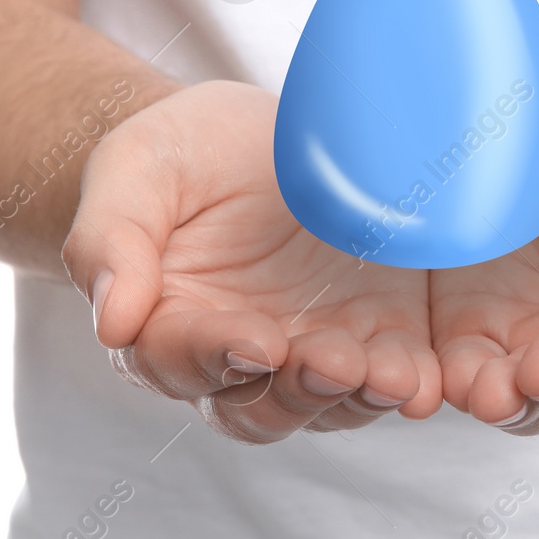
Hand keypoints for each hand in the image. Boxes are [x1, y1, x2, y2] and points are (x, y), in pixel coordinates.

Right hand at [61, 81, 440, 443]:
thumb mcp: (134, 169)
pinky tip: (428, 376)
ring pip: (329, 403)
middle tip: (334, 364)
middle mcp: (238, 359)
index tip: (255, 342)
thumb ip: (110, 240)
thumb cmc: (176, 153)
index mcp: (166, 327)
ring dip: (360, 397)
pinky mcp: (374, 331)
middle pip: (260, 405)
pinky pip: (390, 372)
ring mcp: (311, 350)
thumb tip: (112, 321)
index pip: (180, 360)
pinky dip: (408, 381)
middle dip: (299, 392)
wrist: (253, 132)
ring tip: (393, 377)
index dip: (216, 356)